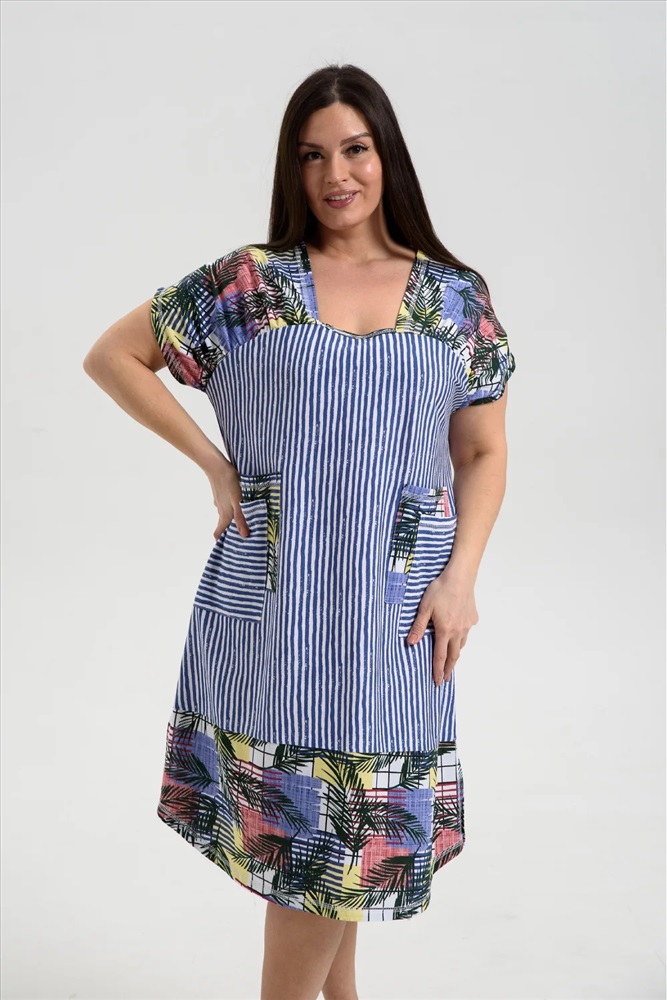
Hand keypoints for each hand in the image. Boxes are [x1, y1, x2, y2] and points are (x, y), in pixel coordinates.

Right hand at [206, 459, 250, 540]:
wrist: (216, 465)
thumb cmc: (228, 483)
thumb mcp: (238, 501)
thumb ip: (241, 517)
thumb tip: (244, 535)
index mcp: (225, 514)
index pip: (219, 532)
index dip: (221, 541)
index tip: (227, 548)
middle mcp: (221, 510)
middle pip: (223, 525)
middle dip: (228, 532)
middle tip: (238, 537)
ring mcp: (220, 501)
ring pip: (224, 514)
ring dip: (230, 521)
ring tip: (240, 523)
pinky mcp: (221, 493)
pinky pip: (225, 505)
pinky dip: (230, 509)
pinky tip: (237, 505)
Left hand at [405, 566, 478, 685]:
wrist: (460, 577)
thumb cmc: (440, 590)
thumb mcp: (424, 607)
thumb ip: (418, 626)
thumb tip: (411, 643)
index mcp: (445, 630)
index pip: (440, 656)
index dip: (438, 670)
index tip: (437, 681)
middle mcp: (458, 631)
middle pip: (454, 655)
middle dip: (449, 668)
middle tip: (446, 678)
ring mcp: (467, 625)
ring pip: (461, 644)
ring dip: (456, 653)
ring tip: (452, 659)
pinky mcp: (473, 617)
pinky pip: (467, 631)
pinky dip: (461, 637)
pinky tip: (458, 633)